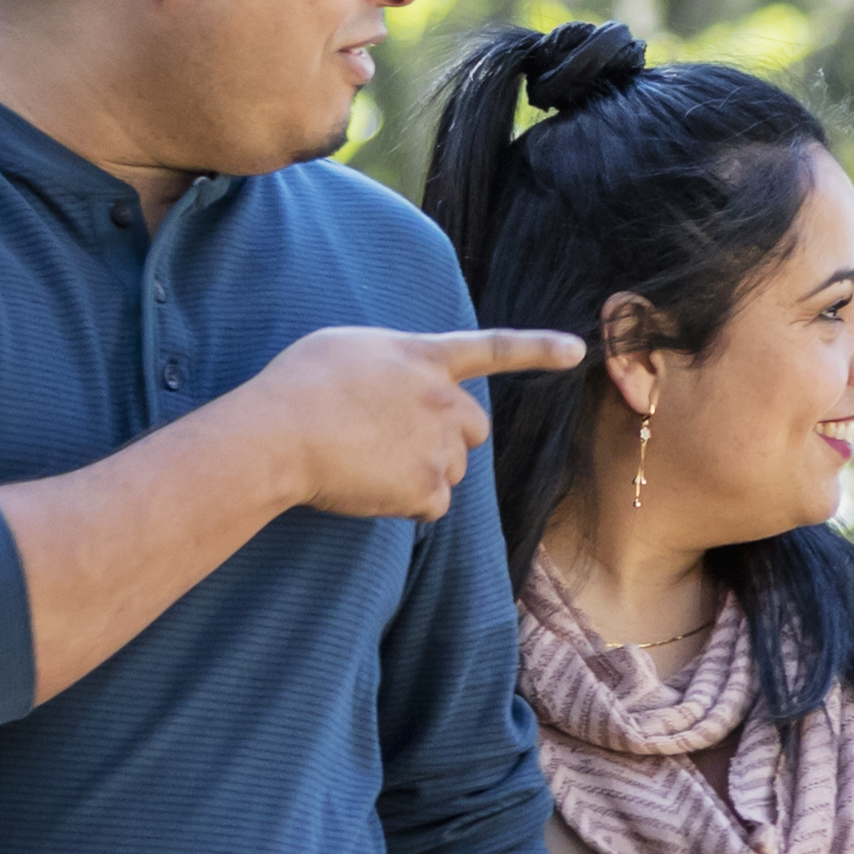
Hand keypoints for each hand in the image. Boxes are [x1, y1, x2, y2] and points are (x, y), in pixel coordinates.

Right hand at [221, 323, 579, 524]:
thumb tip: (401, 388)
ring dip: (423, 472)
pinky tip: (370, 488)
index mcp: (422, 358)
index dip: (537, 349)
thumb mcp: (346, 348)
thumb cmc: (296, 388)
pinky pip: (433, 506)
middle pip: (474, 429)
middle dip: (447, 439)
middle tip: (392, 441)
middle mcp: (443, 400)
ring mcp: (439, 446)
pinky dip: (408, 505)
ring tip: (368, 462)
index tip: (576, 352)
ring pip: (452, 469)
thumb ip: (391, 363)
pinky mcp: (429, 489)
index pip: (491, 348)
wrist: (277, 436)